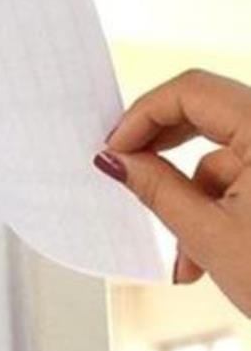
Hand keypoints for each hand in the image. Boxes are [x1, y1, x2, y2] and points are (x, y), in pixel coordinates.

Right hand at [95, 69, 250, 312]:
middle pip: (206, 112)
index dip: (142, 116)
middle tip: (128, 176)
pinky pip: (242, 175)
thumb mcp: (207, 234)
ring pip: (221, 155)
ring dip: (190, 199)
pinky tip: (208, 256)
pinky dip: (217, 209)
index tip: (113, 150)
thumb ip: (156, 188)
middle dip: (160, 150)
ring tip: (185, 259)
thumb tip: (116, 160)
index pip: (191, 91)